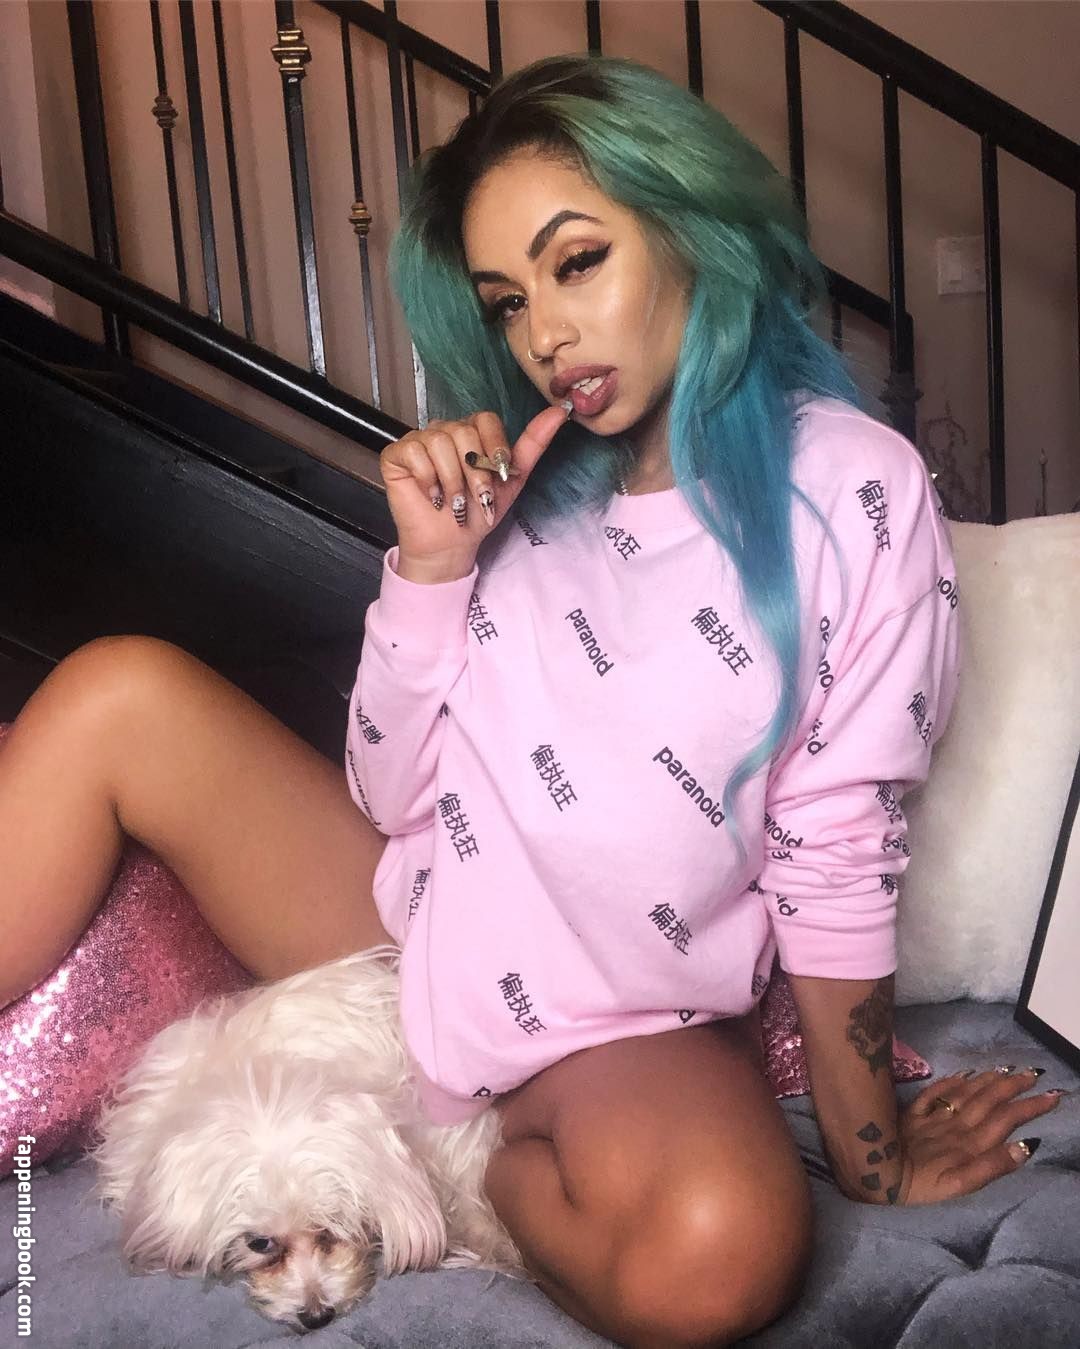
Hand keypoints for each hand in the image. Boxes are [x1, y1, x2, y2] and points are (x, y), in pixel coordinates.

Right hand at [379, 403, 570, 581]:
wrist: (451, 543)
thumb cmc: (478, 512)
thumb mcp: (512, 479)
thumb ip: (533, 444)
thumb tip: (559, 412)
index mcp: (471, 432)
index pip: (486, 419)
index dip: (494, 449)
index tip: (498, 477)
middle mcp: (445, 431)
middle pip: (463, 432)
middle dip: (475, 472)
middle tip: (476, 498)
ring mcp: (418, 440)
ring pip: (439, 441)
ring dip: (453, 480)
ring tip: (453, 501)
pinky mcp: (396, 455)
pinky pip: (414, 451)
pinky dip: (428, 479)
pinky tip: (433, 495)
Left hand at [893, 1066, 1063, 1205]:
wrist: (878, 1175)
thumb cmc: (921, 1187)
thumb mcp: (961, 1186)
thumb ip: (993, 1166)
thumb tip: (1025, 1146)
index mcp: (970, 1143)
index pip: (1006, 1119)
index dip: (1030, 1107)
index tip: (1052, 1095)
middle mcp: (955, 1126)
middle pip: (989, 1101)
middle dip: (1014, 1087)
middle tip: (1034, 1074)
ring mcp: (934, 1117)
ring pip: (966, 1093)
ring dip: (988, 1080)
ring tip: (1007, 1070)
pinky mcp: (913, 1114)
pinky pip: (935, 1093)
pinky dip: (951, 1081)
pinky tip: (963, 1074)